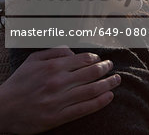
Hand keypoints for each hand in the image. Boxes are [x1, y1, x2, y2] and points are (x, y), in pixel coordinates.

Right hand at [0, 47, 120, 133]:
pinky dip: (100, 102)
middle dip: (106, 69)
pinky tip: (109, 97)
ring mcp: (59, 100)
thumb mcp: (32, 60)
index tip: (101, 59)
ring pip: (92, 90)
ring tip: (117, 80)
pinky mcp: (58, 117)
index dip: (96, 59)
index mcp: (53, 67)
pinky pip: (84, 109)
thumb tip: (73, 52)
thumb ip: (54, 52)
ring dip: (108, 84)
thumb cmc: (19, 83)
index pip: (84, 60)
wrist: (3, 109)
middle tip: (112, 67)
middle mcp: (58, 82)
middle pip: (92, 74)